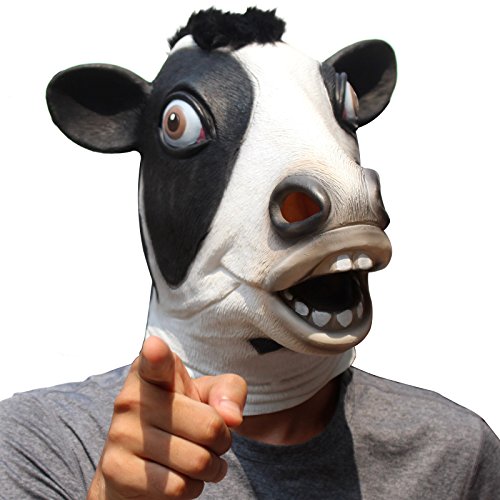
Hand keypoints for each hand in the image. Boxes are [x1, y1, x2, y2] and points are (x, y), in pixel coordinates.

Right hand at [87, 336, 246, 498]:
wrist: (136, 469)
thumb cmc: (180, 420)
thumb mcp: (207, 395)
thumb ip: (229, 391)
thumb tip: (232, 417)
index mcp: (150, 372)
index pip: (155, 361)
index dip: (157, 354)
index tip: (155, 347)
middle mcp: (131, 399)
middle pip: (209, 426)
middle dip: (222, 441)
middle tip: (210, 439)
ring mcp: (121, 435)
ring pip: (198, 461)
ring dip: (211, 467)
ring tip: (198, 458)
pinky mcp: (118, 471)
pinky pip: (179, 487)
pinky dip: (192, 488)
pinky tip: (181, 477)